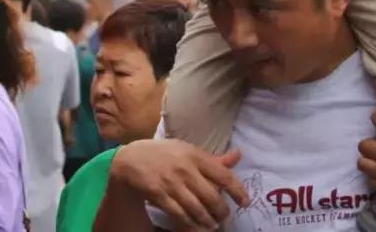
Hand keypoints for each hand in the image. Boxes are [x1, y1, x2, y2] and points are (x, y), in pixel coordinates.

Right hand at [110, 139, 247, 230]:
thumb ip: (213, 159)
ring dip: (207, 221)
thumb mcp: (188, 150)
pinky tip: (196, 227)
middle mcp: (185, 168)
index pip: (223, 174)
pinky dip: (190, 224)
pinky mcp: (159, 195)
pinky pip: (179, 214)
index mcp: (195, 155)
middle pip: (211, 196)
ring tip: (212, 225)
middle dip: (221, 211)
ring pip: (196, 208)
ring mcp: (171, 182)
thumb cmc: (164, 154)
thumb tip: (238, 155)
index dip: (237, 190)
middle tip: (224, 218)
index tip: (245, 202)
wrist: (130, 159)